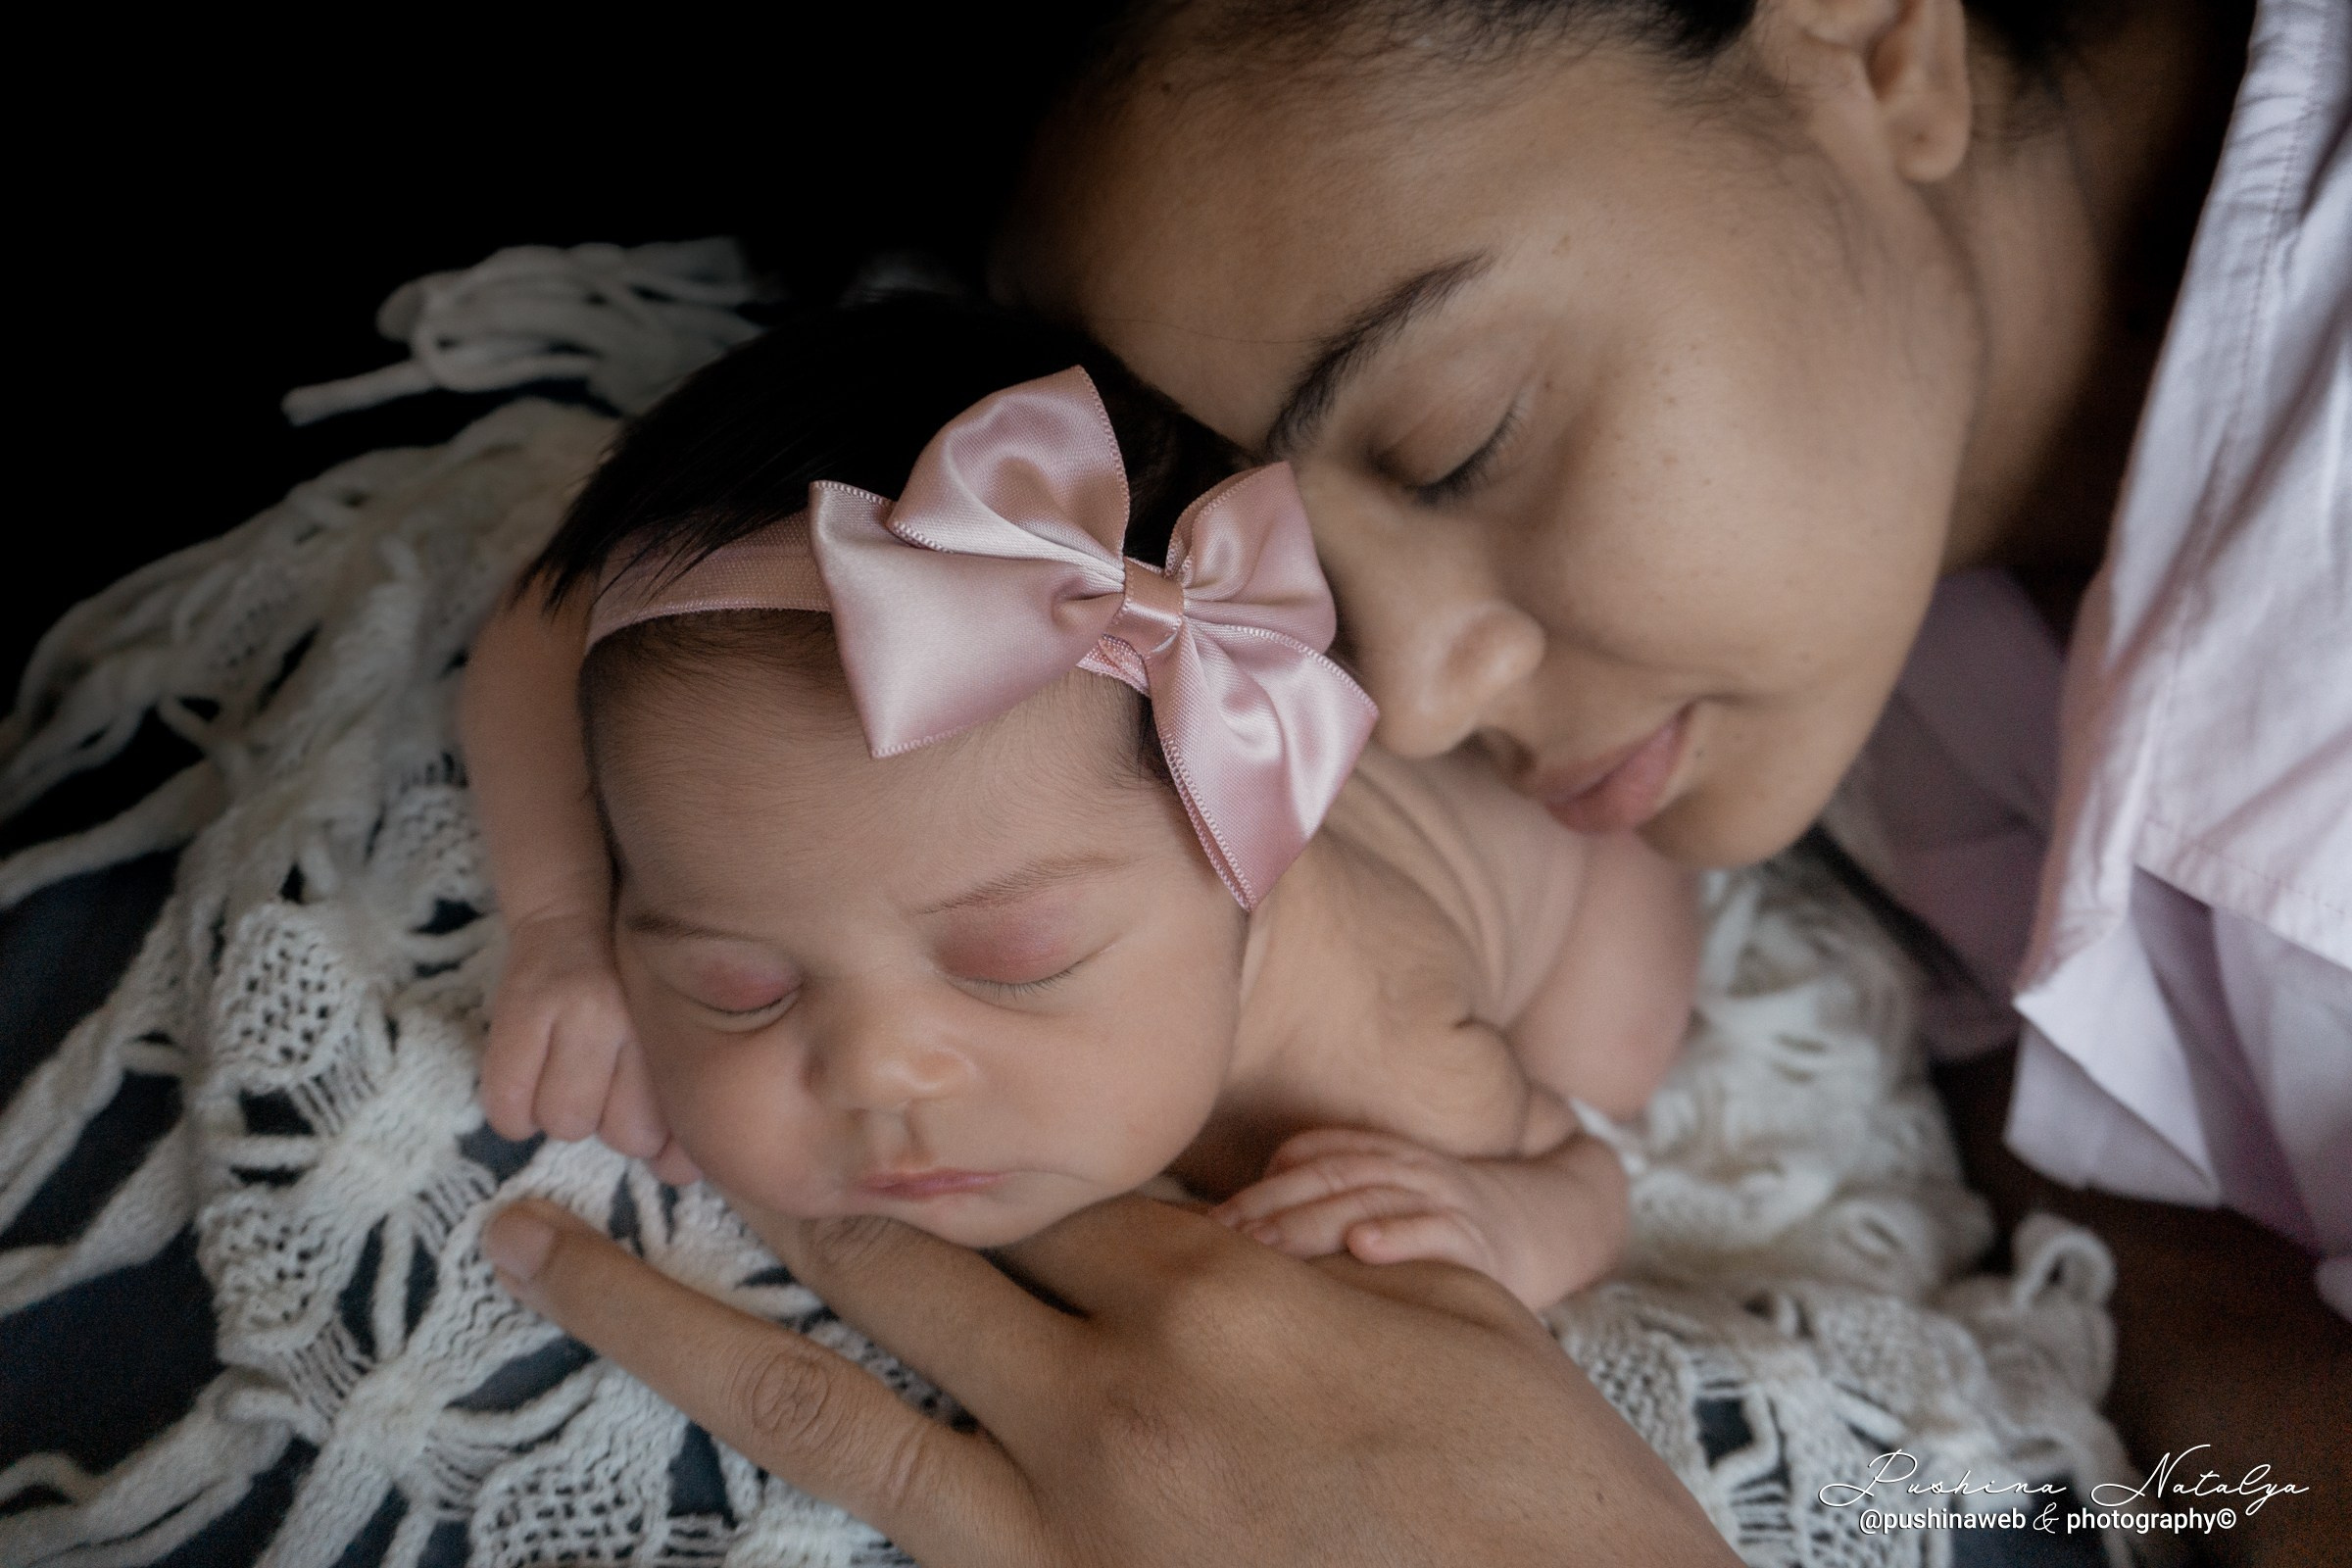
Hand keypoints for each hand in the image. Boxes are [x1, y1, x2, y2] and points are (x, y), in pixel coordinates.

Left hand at [480, 1192, 1736, 1567]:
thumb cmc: (1554, 1518)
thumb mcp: (1476, 1323)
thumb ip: (1353, 1222)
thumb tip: (1262, 1192)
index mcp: (1222, 1299)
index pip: (1056, 1180)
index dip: (980, 1132)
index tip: (890, 1098)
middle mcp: (1111, 1404)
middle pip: (898, 1255)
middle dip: (773, 1178)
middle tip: (651, 1120)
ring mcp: (1066, 1539)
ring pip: (825, 1403)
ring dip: (666, 1322)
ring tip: (542, 1252)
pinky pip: (904, 1552)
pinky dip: (812, 1493)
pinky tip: (728, 1445)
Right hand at [481, 907, 697, 1182]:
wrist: (578, 913)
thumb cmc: (636, 994)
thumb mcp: (674, 1042)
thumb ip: (683, 1106)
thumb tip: (674, 1173)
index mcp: (689, 1036)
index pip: (684, 1138)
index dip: (662, 1145)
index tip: (649, 1117)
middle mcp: (646, 1022)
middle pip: (627, 1138)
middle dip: (612, 1123)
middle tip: (601, 1083)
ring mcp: (586, 1011)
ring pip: (567, 1123)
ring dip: (561, 1113)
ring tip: (564, 1074)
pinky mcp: (524, 1007)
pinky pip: (509, 1107)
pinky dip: (512, 1112)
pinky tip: (525, 1085)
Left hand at [1210, 1126, 1627, 1311]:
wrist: (1542, 1227)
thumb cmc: (1437, 1224)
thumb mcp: (1381, 1200)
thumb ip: (1321, 1199)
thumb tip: (1240, 1225)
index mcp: (1377, 1156)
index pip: (1306, 1161)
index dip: (1255, 1189)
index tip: (1206, 1225)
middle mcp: (1406, 1169)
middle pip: (1327, 1180)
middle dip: (1270, 1208)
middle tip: (1220, 1241)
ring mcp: (1442, 1199)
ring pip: (1370, 1202)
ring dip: (1314, 1223)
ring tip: (1266, 1246)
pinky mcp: (1478, 1239)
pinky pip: (1437, 1232)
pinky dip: (1400, 1235)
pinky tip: (1363, 1246)